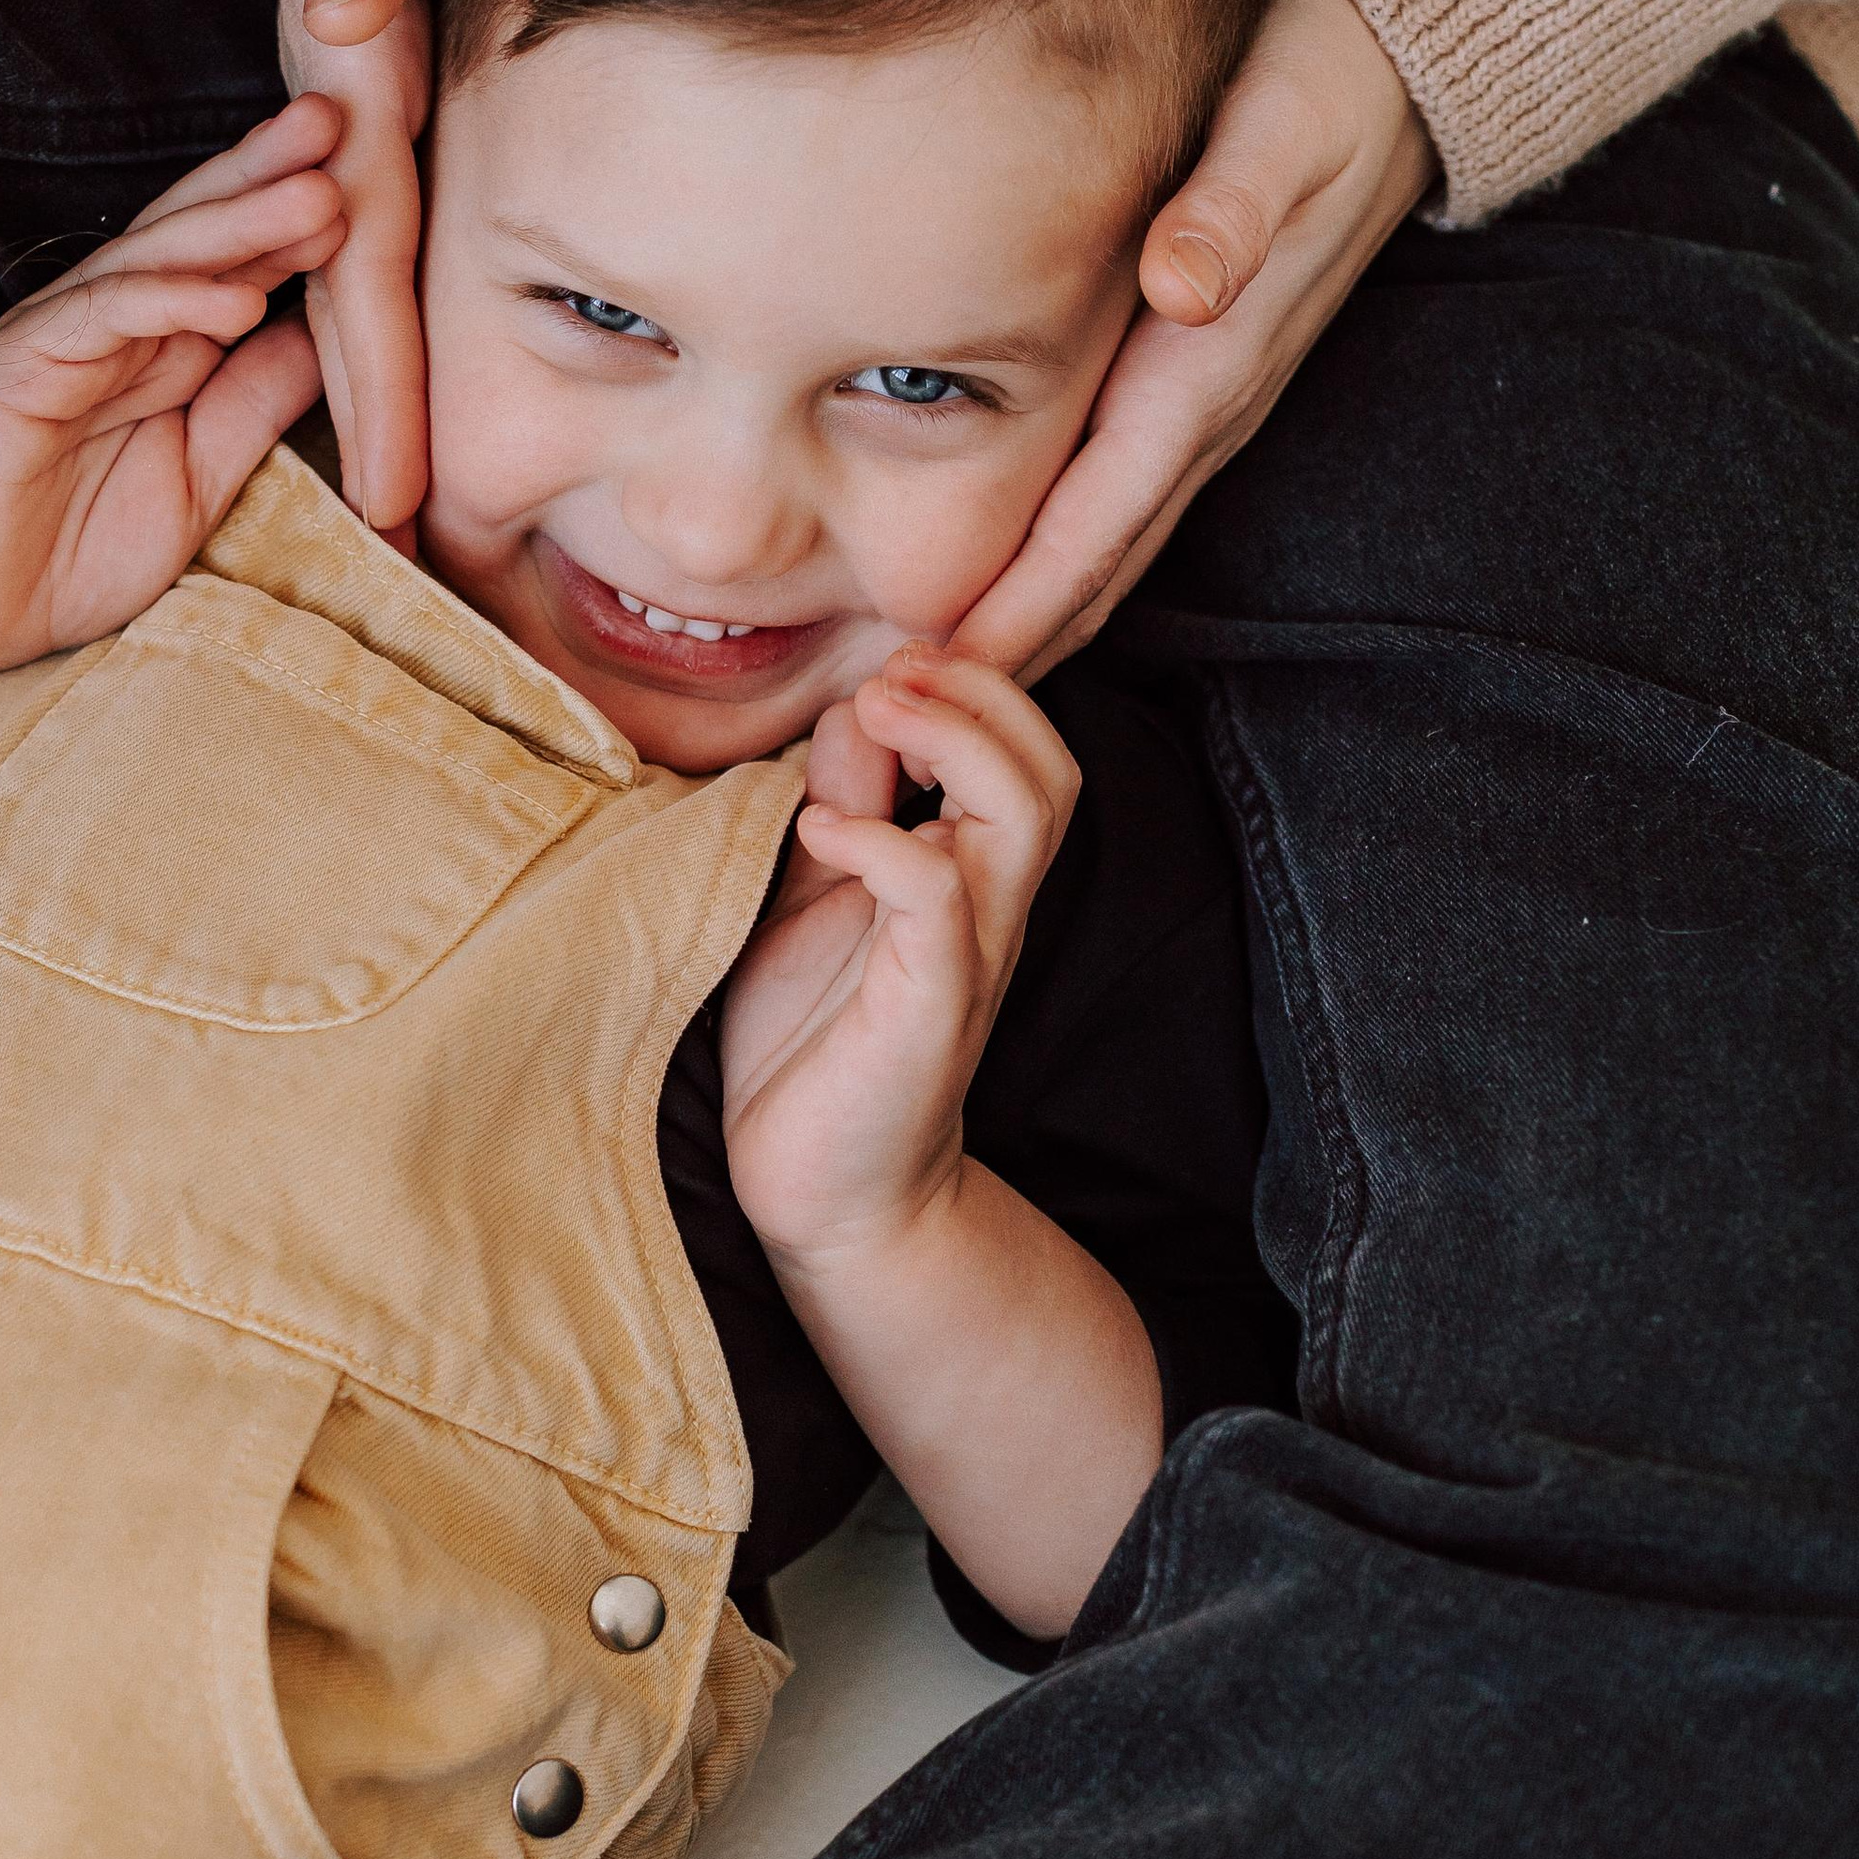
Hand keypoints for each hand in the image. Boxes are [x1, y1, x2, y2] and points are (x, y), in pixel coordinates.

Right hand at [0, 99, 344, 675]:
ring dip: (239, 222)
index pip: (237, 258)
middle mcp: (114, 322)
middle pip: (200, 230)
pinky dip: (169, 303)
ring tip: (318, 194)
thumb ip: (253, 407)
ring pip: (159, 258)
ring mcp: (63, 335)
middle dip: (271, 173)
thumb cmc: (66, 556)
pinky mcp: (19, 365)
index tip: (379, 174)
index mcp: (160, 343)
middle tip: (343, 119)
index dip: (300, 217)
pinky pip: (103, 318)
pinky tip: (236, 300)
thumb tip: (336, 343)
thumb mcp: (198, 478)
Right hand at [281, 0, 505, 528]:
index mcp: (352, 51)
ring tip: (415, 484)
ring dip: (385, 361)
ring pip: (372, 240)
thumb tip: (341, 12)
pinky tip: (432, 339)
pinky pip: (394, 184)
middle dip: (381, 407)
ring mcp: (364, 64)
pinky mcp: (389, 39)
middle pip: (364, 268)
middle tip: (412, 542)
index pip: (363, 240)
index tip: (396, 487)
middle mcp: (352, 74)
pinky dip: (404, 273)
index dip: (377, 368)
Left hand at [720, 652, 1079, 1270]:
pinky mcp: (932, 1004)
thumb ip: (845, 801)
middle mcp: (987, 907)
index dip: (969, 687)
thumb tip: (857, 705)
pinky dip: (884, 840)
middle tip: (893, 677)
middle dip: (979, 695)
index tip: (889, 666)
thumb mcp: (812, 893)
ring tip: (877, 715)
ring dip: (955, 740)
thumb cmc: (808, 1044)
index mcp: (965, 875)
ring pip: (1027, 812)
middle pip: (1050, 767)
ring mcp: (969, 954)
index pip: (1022, 749)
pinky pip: (942, 896)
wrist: (820, 1192)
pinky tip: (822, 830)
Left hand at [955, 0, 1436, 678]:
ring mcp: (1199, 412)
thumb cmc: (1321, 85)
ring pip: (1097, 556)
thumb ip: (1233, 206)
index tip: (933, 682)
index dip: (1017, 610)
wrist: (1399, 73)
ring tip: (913, 697)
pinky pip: (1104, 511)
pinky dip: (1042, 575)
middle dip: (999, 661)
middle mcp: (1202, 414)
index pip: (1097, 522)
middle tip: (892, 732)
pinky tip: (975, 601)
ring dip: (1017, 634)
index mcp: (1203, 371)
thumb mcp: (1283, 123)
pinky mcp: (1188, 392)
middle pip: (1090, 573)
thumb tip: (1187, 285)